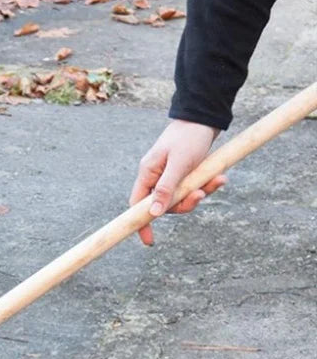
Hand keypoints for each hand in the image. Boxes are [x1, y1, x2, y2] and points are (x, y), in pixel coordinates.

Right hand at [130, 119, 226, 245]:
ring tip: (218, 180)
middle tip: (201, 195)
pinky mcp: (185, 174)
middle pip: (165, 205)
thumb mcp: (179, 164)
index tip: (149, 240)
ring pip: (182, 198)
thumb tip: (154, 214)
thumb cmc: (188, 137)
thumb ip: (166, 189)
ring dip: (201, 193)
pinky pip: (193, 189)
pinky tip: (219, 177)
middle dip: (185, 203)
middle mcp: (156, 178)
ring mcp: (171, 177)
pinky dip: (207, 185)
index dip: (142, 223)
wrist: (204, 117)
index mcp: (148, 174)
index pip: (138, 205)